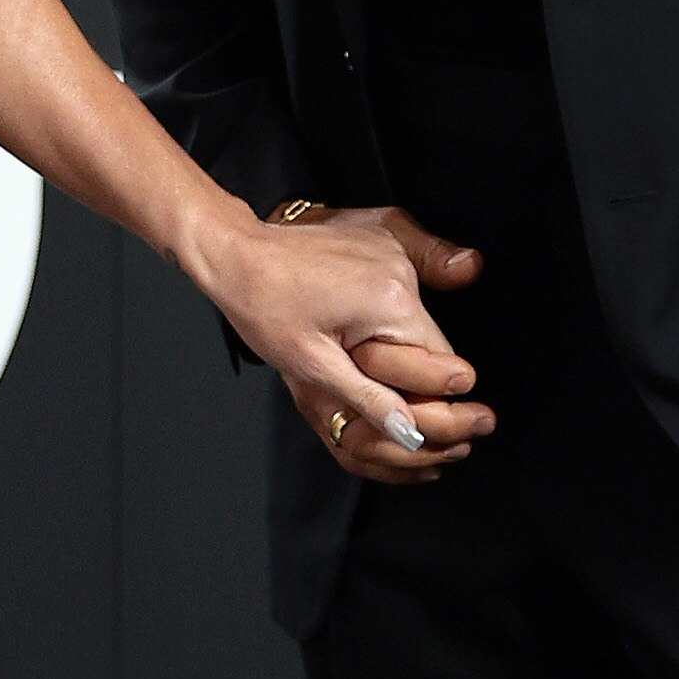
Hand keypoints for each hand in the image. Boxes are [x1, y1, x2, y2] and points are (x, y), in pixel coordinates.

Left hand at [193, 197, 493, 484]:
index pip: (442, 365)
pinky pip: (395, 292)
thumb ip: (371, 400)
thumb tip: (409, 433)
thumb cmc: (264, 305)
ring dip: (386, 337)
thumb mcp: (314, 365)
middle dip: (398, 364)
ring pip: (411, 318)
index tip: (388, 398)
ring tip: (336, 333)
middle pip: (428, 341)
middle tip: (348, 362)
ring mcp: (393, 253)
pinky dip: (376, 308)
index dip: (418, 391)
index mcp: (392, 302)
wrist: (236, 253)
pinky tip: (337, 309)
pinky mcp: (380, 244)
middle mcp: (402, 272)